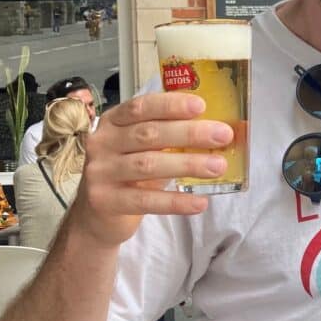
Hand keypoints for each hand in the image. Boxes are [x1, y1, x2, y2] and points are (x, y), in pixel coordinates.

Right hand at [74, 92, 233, 247]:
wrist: (97, 215)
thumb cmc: (130, 174)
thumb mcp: (144, 149)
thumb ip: (169, 137)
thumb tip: (216, 130)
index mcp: (114, 122)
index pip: (141, 107)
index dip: (170, 105)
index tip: (201, 106)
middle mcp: (103, 143)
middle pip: (149, 134)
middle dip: (190, 133)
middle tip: (223, 135)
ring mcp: (100, 172)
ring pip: (148, 165)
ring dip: (188, 164)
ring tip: (218, 167)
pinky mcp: (105, 201)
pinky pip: (145, 201)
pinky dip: (176, 202)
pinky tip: (200, 202)